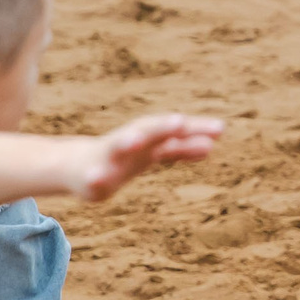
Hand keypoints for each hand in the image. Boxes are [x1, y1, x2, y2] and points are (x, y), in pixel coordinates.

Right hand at [70, 114, 224, 201]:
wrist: (78, 166)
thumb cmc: (124, 157)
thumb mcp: (153, 153)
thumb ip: (180, 150)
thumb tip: (211, 146)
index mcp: (149, 138)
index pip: (175, 131)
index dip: (196, 130)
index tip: (220, 129)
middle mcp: (131, 141)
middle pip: (148, 130)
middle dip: (162, 126)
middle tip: (180, 121)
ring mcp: (110, 156)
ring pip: (117, 146)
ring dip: (126, 141)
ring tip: (135, 140)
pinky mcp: (91, 175)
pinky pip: (92, 177)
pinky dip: (95, 176)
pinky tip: (96, 178)